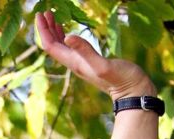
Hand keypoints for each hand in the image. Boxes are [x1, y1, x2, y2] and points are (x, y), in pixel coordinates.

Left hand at [35, 10, 153, 99]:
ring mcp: (82, 64)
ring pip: (62, 47)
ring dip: (55, 32)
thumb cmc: (121, 79)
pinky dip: (67, 37)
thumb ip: (86, 51)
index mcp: (75, 63)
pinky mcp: (90, 62)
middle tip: (44, 12)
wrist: (132, 92)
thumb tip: (68, 37)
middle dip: (46, 29)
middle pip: (54, 46)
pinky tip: (68, 32)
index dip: (44, 31)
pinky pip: (73, 49)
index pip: (51, 46)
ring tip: (52, 17)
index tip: (40, 14)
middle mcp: (75, 64)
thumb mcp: (103, 64)